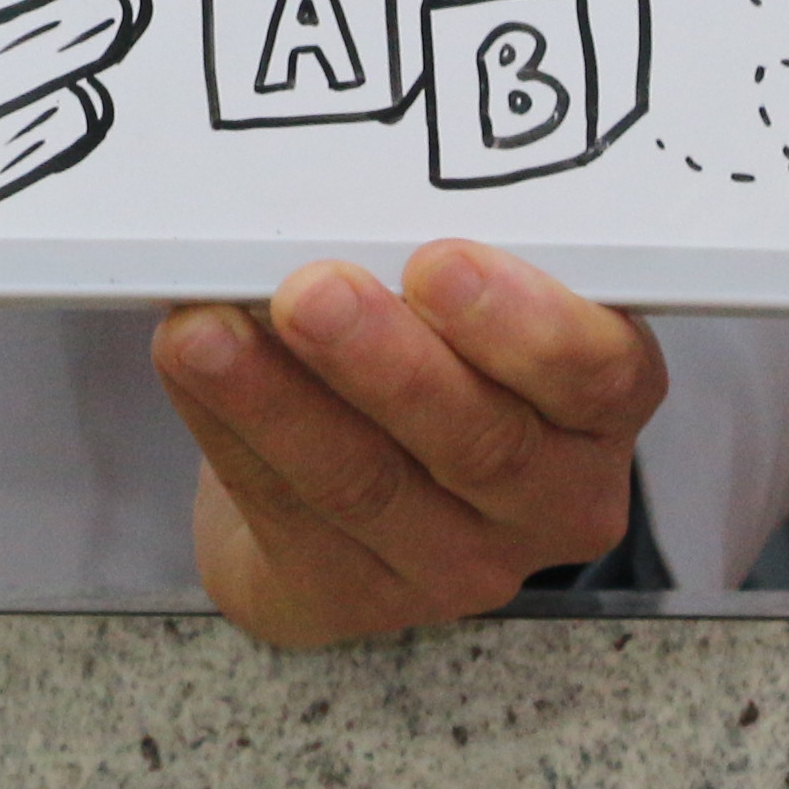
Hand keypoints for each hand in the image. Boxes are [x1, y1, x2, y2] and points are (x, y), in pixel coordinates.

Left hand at [157, 239, 665, 646]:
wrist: (337, 477)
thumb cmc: (417, 347)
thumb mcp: (448, 297)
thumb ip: (421, 256)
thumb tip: (331, 193)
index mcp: (596, 403)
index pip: (601, 373)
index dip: (525, 325)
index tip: (439, 262)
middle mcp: (550, 497)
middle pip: (483, 441)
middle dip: (387, 363)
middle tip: (312, 294)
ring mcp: (459, 563)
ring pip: (368, 485)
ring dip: (279, 403)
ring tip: (207, 334)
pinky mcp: (357, 596)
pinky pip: (287, 514)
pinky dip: (227, 432)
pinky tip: (187, 368)